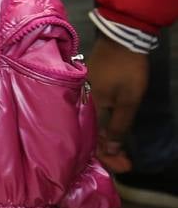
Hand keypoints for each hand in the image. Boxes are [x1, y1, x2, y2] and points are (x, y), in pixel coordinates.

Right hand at [88, 35, 148, 170]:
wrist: (121, 39)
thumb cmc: (126, 70)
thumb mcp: (129, 100)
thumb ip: (119, 126)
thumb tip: (111, 149)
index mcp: (87, 107)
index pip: (93, 140)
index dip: (108, 157)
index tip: (125, 168)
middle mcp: (79, 103)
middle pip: (88, 135)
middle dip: (106, 152)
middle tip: (125, 163)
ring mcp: (81, 94)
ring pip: (88, 125)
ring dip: (102, 140)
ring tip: (119, 152)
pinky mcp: (85, 88)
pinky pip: (89, 114)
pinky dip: (98, 126)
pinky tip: (107, 132)